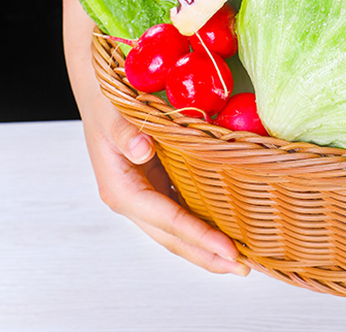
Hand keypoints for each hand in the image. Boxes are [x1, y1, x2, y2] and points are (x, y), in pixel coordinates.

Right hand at [62, 0, 249, 275]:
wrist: (100, 77)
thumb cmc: (108, 92)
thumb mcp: (110, 107)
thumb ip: (121, 130)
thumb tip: (139, 150)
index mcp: (120, 186)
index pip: (166, 219)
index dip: (198, 237)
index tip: (229, 251)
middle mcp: (134, 195)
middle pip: (173, 236)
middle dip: (207, 255)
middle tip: (246, 268)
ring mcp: (146, 191)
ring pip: (178, 228)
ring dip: (207, 245)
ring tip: (242, 258)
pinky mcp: (158, 179)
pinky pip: (183, 206)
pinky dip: (204, 220)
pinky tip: (228, 225)